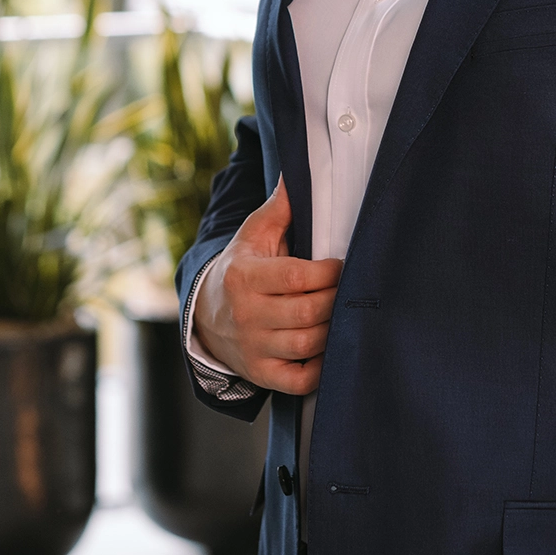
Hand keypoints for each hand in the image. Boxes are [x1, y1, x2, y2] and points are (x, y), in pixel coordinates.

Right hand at [193, 178, 342, 393]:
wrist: (205, 316)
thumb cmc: (240, 268)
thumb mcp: (253, 235)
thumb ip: (279, 208)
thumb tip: (296, 173)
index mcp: (244, 277)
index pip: (294, 277)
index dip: (326, 272)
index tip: (340, 265)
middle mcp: (246, 315)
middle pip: (306, 312)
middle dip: (335, 300)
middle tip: (350, 289)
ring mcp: (253, 348)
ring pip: (305, 345)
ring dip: (332, 330)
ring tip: (342, 314)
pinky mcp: (260, 374)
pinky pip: (297, 380)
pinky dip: (319, 368)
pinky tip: (329, 349)